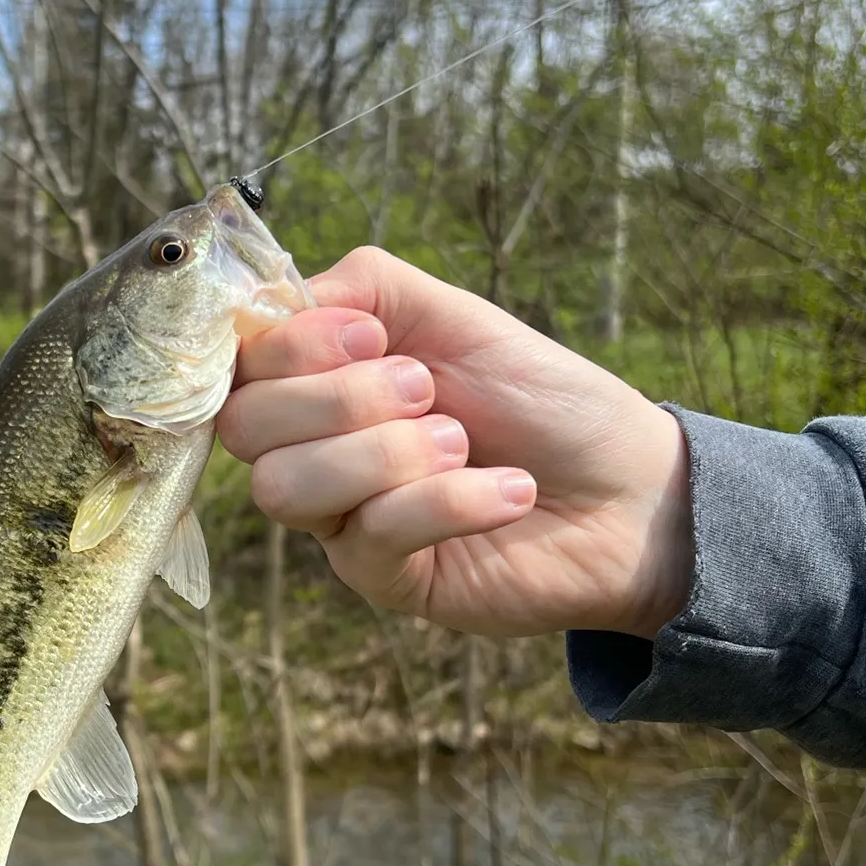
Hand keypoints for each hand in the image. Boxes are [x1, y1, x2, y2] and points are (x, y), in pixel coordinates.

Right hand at [217, 247, 692, 638]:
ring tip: (463, 443)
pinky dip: (448, 499)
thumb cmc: (540, 396)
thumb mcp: (450, 311)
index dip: (288, 347)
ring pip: (287, 488)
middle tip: (427, 389)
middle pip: (244, 428)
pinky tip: (508, 492)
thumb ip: (358, 287)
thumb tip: (271, 299)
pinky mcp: (383, 578)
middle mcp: (312, 451)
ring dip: (388, 452)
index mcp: (318, 383)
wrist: (629, 488)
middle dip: (341, 397)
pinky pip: (372, 535)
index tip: (370, 336)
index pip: (236, 366)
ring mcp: (340, 520)